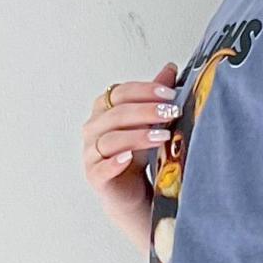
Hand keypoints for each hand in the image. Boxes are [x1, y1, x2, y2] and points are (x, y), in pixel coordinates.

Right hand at [81, 63, 180, 250]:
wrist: (131, 194)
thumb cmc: (136, 158)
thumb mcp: (149, 124)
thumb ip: (155, 97)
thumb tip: (170, 68)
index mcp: (104, 110)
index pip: (121, 92)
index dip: (145, 91)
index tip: (169, 94)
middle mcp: (93, 128)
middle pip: (117, 114)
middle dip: (147, 111)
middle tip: (171, 112)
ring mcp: (90, 152)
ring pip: (111, 139)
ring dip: (138, 136)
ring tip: (163, 137)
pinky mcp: (94, 176)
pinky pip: (102, 167)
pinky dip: (114, 162)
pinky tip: (129, 158)